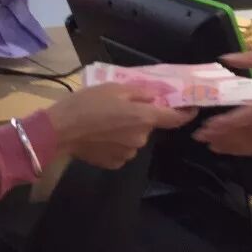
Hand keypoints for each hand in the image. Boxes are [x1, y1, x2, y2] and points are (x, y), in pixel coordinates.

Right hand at [46, 83, 196, 168]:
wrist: (60, 130)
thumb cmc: (87, 103)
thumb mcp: (114, 88)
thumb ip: (140, 92)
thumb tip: (156, 96)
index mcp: (144, 118)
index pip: (175, 119)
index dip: (186, 113)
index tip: (190, 108)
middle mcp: (141, 138)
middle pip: (149, 126)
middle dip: (140, 117)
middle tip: (120, 108)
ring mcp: (128, 154)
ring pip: (134, 138)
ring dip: (127, 131)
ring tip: (105, 122)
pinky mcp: (114, 163)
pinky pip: (122, 150)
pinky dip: (116, 143)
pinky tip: (100, 136)